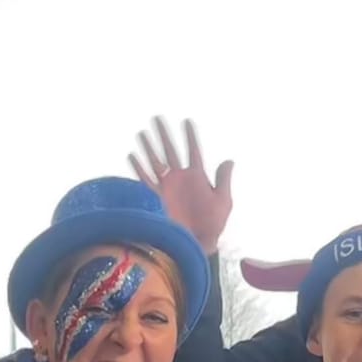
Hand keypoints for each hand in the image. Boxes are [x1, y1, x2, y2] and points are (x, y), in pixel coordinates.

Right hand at [130, 117, 234, 255]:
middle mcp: (180, 178)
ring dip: (149, 147)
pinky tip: (133, 155)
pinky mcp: (156, 198)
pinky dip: (139, 168)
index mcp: (197, 177)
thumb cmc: (212, 225)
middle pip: (170, 151)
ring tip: (143, 133)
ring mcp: (167, 187)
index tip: (187, 121)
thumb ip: (223, 180)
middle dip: (164, 135)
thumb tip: (229, 160)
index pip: (193, 150)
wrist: (197, 244)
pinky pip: (145, 180)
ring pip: (156, 162)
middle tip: (157, 118)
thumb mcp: (223, 201)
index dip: (190, 136)